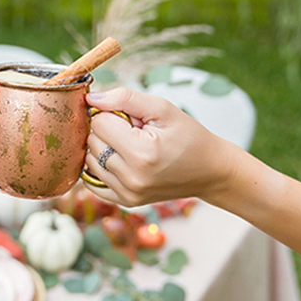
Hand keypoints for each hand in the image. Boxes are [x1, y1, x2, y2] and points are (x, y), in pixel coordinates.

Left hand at [83, 87, 238, 206]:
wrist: (210, 171)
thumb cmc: (189, 136)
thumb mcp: (163, 108)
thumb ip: (125, 99)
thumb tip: (91, 99)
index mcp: (142, 152)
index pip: (99, 123)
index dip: (112, 113)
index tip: (131, 117)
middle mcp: (132, 177)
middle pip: (92, 141)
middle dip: (108, 130)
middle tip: (134, 131)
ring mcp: (128, 193)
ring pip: (89, 160)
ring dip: (103, 148)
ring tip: (131, 146)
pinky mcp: (125, 201)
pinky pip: (92, 181)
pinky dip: (100, 167)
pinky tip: (120, 160)